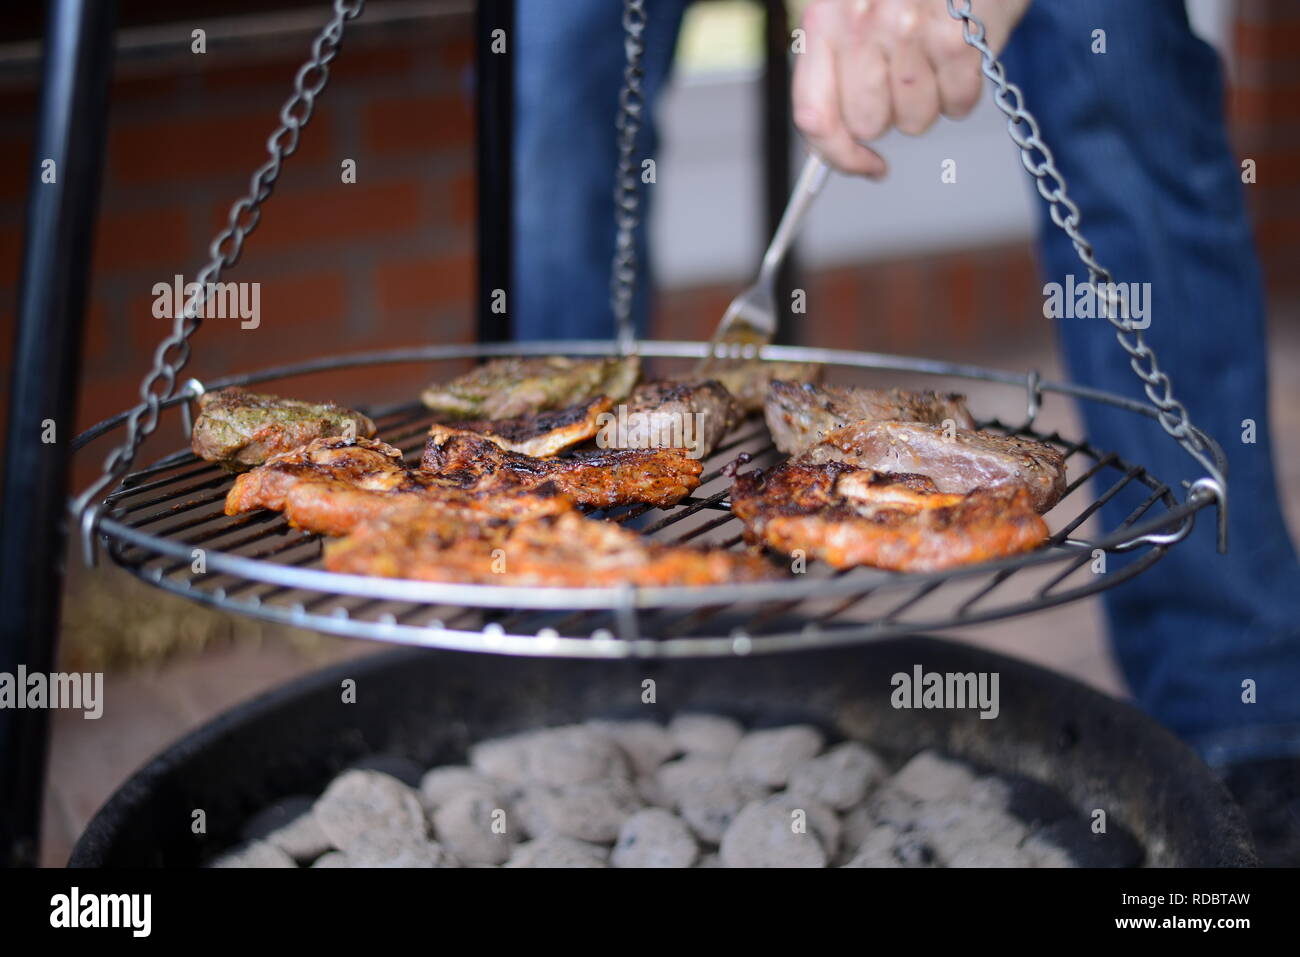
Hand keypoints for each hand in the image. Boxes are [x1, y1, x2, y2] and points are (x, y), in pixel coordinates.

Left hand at [792, 0, 1030, 176]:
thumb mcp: (851, 11)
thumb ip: (834, 72)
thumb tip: (833, 147)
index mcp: (824, 20)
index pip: (815, 116)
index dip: (838, 155)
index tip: (863, 164)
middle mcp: (862, 23)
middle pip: (869, 125)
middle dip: (889, 112)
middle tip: (903, 73)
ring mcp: (911, 30)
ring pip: (914, 121)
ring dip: (927, 100)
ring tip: (931, 55)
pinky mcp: (958, 38)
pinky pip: (957, 104)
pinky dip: (962, 90)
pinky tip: (957, 54)